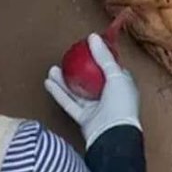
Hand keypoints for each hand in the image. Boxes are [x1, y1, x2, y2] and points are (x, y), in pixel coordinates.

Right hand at [45, 34, 140, 148]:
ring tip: (52, 68)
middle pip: (90, 80)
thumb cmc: (121, 104)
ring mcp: (96, 108)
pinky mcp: (84, 118)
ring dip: (63, 80)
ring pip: (77, 92)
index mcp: (122, 86)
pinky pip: (69, 103)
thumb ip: (103, 57)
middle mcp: (109, 96)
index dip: (100, 58)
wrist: (113, 135)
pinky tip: (48, 82)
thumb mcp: (115, 75)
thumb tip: (92, 37)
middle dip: (76, 69)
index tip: (86, 49)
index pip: (110, 68)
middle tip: (65, 59)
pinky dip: (59, 93)